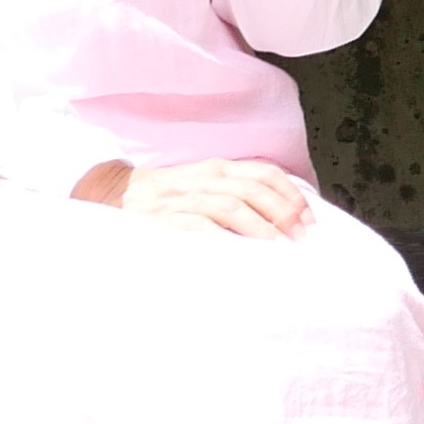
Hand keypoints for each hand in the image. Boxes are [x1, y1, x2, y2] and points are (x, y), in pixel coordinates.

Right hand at [118, 159, 312, 236]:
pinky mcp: (164, 218)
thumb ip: (236, 194)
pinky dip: (223, 241)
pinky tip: (239, 256)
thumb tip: (283, 218)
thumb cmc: (168, 199)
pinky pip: (199, 227)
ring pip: (231, 206)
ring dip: (260, 229)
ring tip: (278, 250)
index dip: (291, 195)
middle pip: (254, 190)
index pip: (265, 173)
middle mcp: (203, 178)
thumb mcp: (204, 187)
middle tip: (300, 240)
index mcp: (217, 168)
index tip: (309, 220)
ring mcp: (183, 197)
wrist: (113, 195)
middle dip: (282, 214)